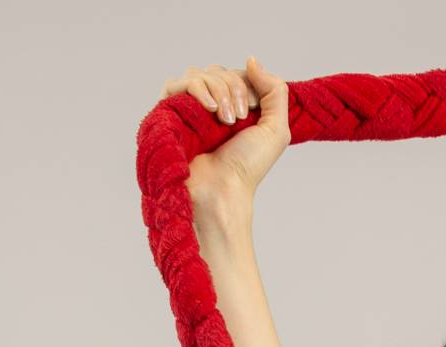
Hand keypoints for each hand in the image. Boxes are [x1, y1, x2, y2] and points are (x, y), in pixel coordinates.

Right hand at [158, 57, 290, 211]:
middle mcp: (211, 105)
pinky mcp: (170, 111)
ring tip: (226, 120)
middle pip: (218, 71)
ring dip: (219, 91)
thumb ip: (274, 91)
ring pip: (199, 74)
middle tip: (239, 119)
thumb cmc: (248, 166)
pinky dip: (198, 90)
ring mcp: (189, 108)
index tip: (252, 110)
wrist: (222, 188)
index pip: (236, 74)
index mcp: (234, 107)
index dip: (247, 84)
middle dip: (234, 89)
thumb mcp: (276, 128)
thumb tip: (251, 60)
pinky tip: (210, 109)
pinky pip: (178, 83)